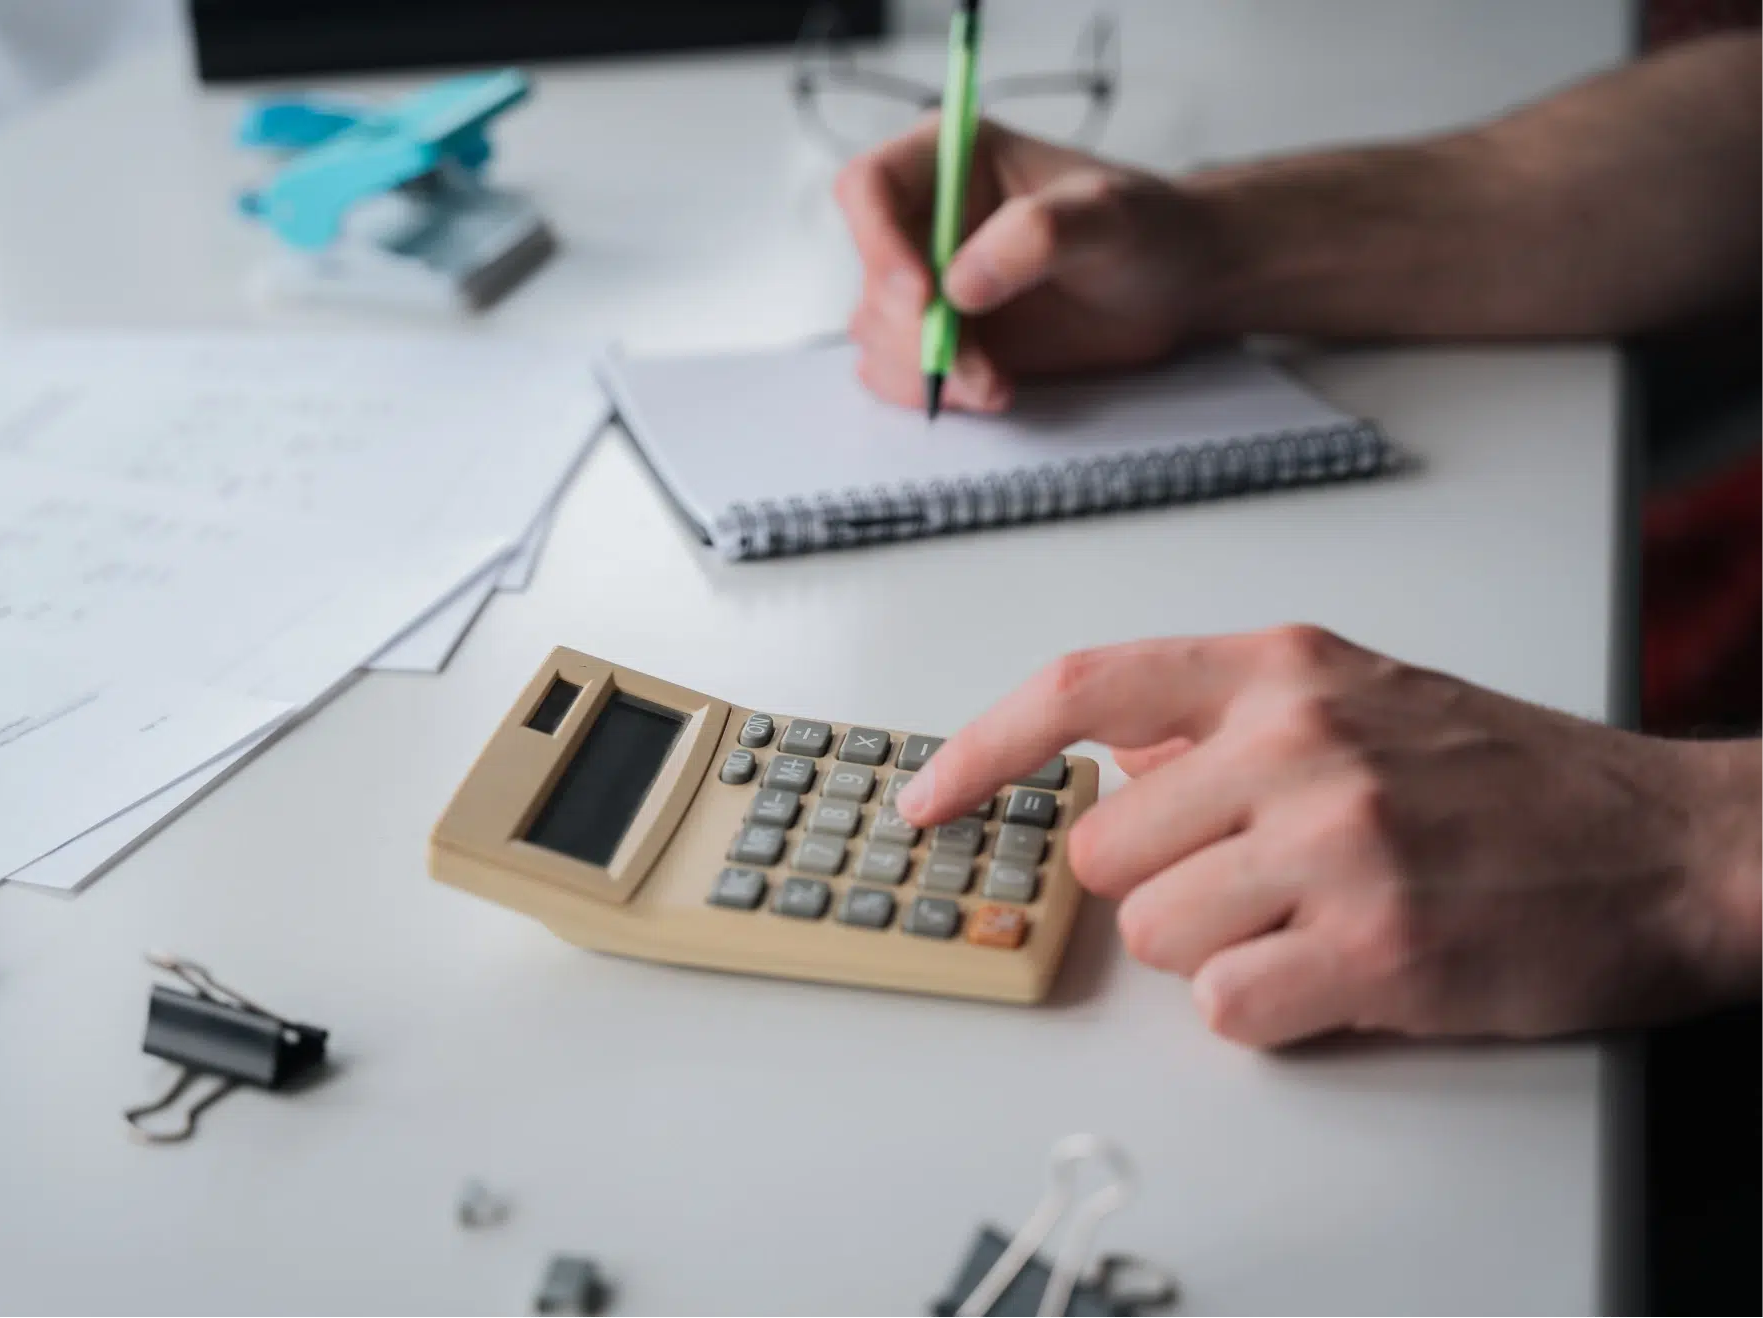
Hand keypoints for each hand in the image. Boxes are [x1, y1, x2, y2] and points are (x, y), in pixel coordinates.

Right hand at [833, 119, 1217, 412]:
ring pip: (877, 332)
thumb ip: (1038, 234)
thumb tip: (960, 285)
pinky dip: (936, 391)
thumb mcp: (1109, 214)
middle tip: (969, 359)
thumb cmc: (1147, 228)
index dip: (877, 243)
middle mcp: (927, 220)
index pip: (868, 187)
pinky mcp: (944, 337)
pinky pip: (898, 372)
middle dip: (911, 329)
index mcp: (950, 161)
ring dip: (925, 368)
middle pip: (869, 275)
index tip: (923, 295)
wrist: (1177, 286)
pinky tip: (991, 389)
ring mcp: (930, 283)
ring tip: (995, 382)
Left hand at [896, 625, 1762, 1046]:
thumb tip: (1107, 758)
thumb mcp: (1359, 696)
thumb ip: (1221, 718)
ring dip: (1218, 952)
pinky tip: (1342, 973)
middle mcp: (1299, 740)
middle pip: (1107, 850)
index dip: (981, 749)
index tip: (927, 802)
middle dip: (1160, 885)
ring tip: (1316, 922)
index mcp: (1282, 667)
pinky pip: (1227, 1010)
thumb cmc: (1505, 778)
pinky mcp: (1377, 950)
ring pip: (1159, 937)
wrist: (1669, 848)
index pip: (1081, 687)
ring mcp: (1338, 843)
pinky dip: (1269, 1011)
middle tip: (1256, 882)